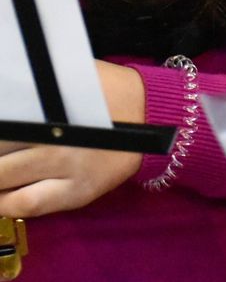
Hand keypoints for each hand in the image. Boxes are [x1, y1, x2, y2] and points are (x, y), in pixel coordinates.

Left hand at [0, 60, 145, 216]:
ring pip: (4, 181)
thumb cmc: (108, 90)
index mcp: (53, 114)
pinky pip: (29, 205)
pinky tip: (2, 195)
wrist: (154, 117)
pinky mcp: (78, 193)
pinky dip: (5, 203)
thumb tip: (6, 90)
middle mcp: (58, 143)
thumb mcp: (71, 76)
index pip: (3, 125)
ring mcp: (68, 172)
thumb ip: (34, 87)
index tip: (0, 130)